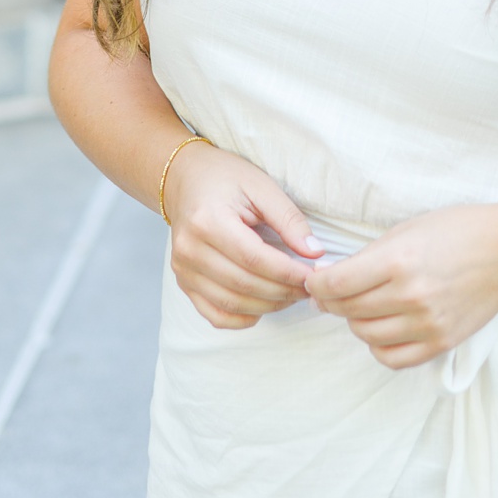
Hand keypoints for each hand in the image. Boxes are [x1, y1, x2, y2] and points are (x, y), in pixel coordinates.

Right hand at [163, 141, 323, 327]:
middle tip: (310, 287)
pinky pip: (212, 314)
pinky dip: (240, 319)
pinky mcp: (183, 282)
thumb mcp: (262, 187)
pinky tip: (263, 308)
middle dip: (282, 291)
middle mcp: (190, 250)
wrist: (186, 180)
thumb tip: (314, 252)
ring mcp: (183, 270)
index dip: (288, 273)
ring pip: (229, 304)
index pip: (254, 259)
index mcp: (209, 221)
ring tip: (292, 295)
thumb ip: (289, 219)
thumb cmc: (227, 178)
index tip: (314, 275)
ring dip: (267, 306)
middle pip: (243, 284)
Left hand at [306, 202, 497, 369]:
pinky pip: (391, 357)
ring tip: (366, 305)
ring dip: (356, 321)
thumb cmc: (462, 230)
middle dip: (333, 301)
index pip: (336, 285)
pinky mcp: (441, 342)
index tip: (316, 282)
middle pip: (346, 311)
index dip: (317, 285)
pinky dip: (379, 345)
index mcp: (399, 260)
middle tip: (336, 292)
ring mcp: (427, 323)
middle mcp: (411, 295)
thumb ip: (370, 256)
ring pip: (364, 334)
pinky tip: (384, 327)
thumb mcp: (410, 229)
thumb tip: (331, 281)